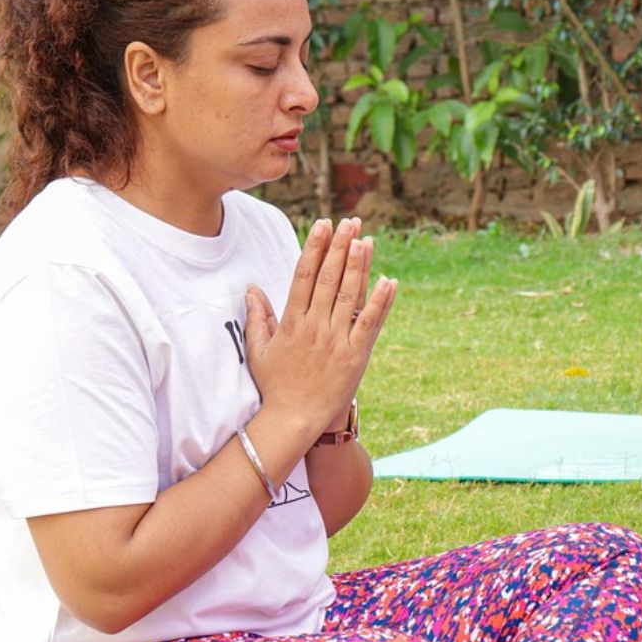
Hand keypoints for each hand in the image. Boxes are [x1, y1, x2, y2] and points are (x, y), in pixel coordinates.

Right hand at [243, 218, 397, 441]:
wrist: (294, 421)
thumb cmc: (275, 386)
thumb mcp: (259, 350)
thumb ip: (257, 318)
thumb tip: (251, 289)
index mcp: (292, 322)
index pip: (304, 275)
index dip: (315, 247)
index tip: (323, 224)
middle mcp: (314, 327)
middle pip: (329, 278)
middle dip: (340, 247)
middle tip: (350, 221)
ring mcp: (336, 341)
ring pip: (349, 296)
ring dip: (359, 265)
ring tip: (366, 239)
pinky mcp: (355, 356)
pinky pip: (370, 323)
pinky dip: (381, 302)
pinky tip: (390, 281)